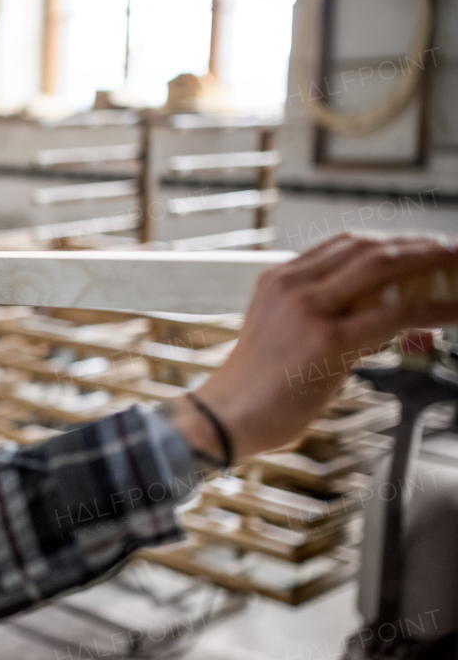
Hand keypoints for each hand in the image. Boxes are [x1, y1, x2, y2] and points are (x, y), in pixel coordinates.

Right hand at [173, 233, 457, 459]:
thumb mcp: (281, 334)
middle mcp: (290, 285)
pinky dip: (434, 307)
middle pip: (367, 247)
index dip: (389, 242)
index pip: (343, 245)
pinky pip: (396, 313)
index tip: (418, 248)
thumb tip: (379, 321)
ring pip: (383, 266)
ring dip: (431, 262)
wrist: (225, 417)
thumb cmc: (255, 388)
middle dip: (418, 245)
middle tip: (451, 253)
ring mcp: (308, 309)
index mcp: (276, 280)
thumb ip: (323, 318)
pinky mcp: (327, 340)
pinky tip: (454, 310)